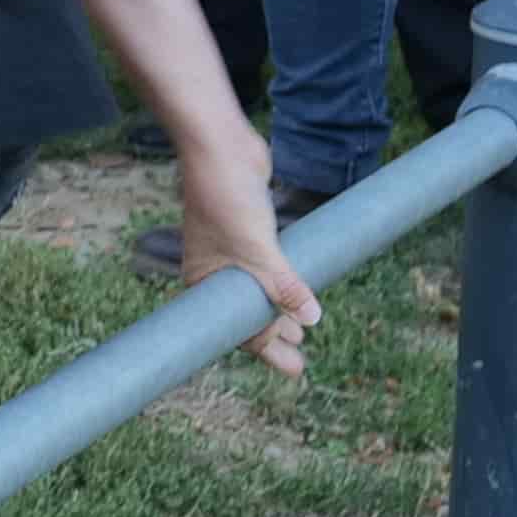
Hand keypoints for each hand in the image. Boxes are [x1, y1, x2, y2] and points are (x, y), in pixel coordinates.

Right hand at [167, 156, 322, 375]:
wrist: (221, 147)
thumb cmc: (227, 199)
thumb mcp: (261, 251)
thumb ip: (286, 287)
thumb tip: (311, 318)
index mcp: (205, 282)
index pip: (237, 328)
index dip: (266, 350)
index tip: (293, 368)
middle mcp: (216, 270)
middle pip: (247, 313)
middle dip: (274, 336)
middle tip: (299, 358)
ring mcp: (233, 250)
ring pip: (258, 290)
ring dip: (280, 310)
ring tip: (300, 330)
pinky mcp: (250, 230)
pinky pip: (268, 265)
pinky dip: (282, 281)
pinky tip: (298, 287)